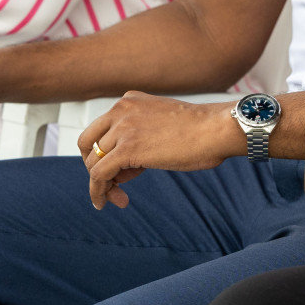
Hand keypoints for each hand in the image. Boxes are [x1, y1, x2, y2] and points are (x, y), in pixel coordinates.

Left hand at [77, 92, 240, 209]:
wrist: (216, 129)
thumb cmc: (200, 131)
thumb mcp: (160, 125)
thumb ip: (138, 137)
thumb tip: (122, 168)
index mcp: (129, 101)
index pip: (101, 130)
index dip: (105, 154)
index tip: (122, 173)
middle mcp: (121, 109)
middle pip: (88, 143)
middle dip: (95, 167)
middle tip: (114, 185)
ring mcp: (123, 128)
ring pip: (92, 162)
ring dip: (102, 184)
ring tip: (118, 199)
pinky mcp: (126, 149)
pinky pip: (98, 175)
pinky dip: (97, 192)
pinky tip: (103, 203)